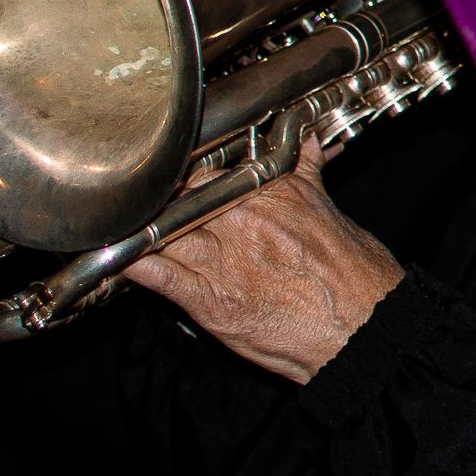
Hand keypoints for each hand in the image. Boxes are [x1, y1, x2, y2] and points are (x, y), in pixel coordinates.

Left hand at [125, 136, 404, 380]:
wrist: (366, 328)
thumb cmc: (357, 273)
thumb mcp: (332, 210)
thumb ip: (307, 177)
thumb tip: (308, 147)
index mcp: (276, 191)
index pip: (216, 167)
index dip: (190, 171)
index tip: (178, 173)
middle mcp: (245, 219)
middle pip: (181, 194)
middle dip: (161, 196)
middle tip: (145, 197)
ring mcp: (224, 259)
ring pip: (162, 228)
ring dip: (138, 226)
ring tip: (119, 223)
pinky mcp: (210, 301)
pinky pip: (156, 274)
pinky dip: (128, 263)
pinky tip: (109, 257)